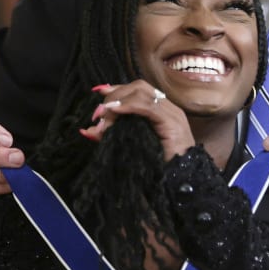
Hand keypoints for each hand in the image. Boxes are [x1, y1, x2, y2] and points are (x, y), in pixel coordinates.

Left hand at [80, 81, 194, 160]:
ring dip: (117, 102)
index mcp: (161, 112)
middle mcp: (168, 108)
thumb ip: (111, 136)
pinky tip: (115, 112)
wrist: (181, 183)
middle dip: (114, 96)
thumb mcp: (130, 147)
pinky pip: (148, 107)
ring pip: (141, 93)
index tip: (98, 93)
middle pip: (138, 86)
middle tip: (98, 114)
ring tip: (103, 116)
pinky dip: (128, 106)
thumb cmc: (158, 168)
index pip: (138, 89)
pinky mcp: (172, 123)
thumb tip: (86, 130)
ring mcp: (172, 114)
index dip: (117, 89)